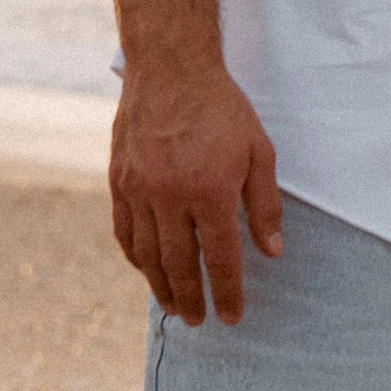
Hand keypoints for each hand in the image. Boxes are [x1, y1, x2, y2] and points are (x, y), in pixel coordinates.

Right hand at [108, 55, 282, 324]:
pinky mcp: (119, 181)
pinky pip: (124, 231)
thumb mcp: (259, 153)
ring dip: (160, 286)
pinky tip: (146, 270)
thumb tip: (271, 252)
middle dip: (191, 299)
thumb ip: (264, 205)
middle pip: (179, 265)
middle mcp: (170, 196)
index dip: (227, 292)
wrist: (170, 69)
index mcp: (210, 192)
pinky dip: (135, 256)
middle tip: (199, 321)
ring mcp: (139, 190)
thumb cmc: (222, 110)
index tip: (232, 317)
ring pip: (147, 254)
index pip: (219, 259)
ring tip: (173, 306)